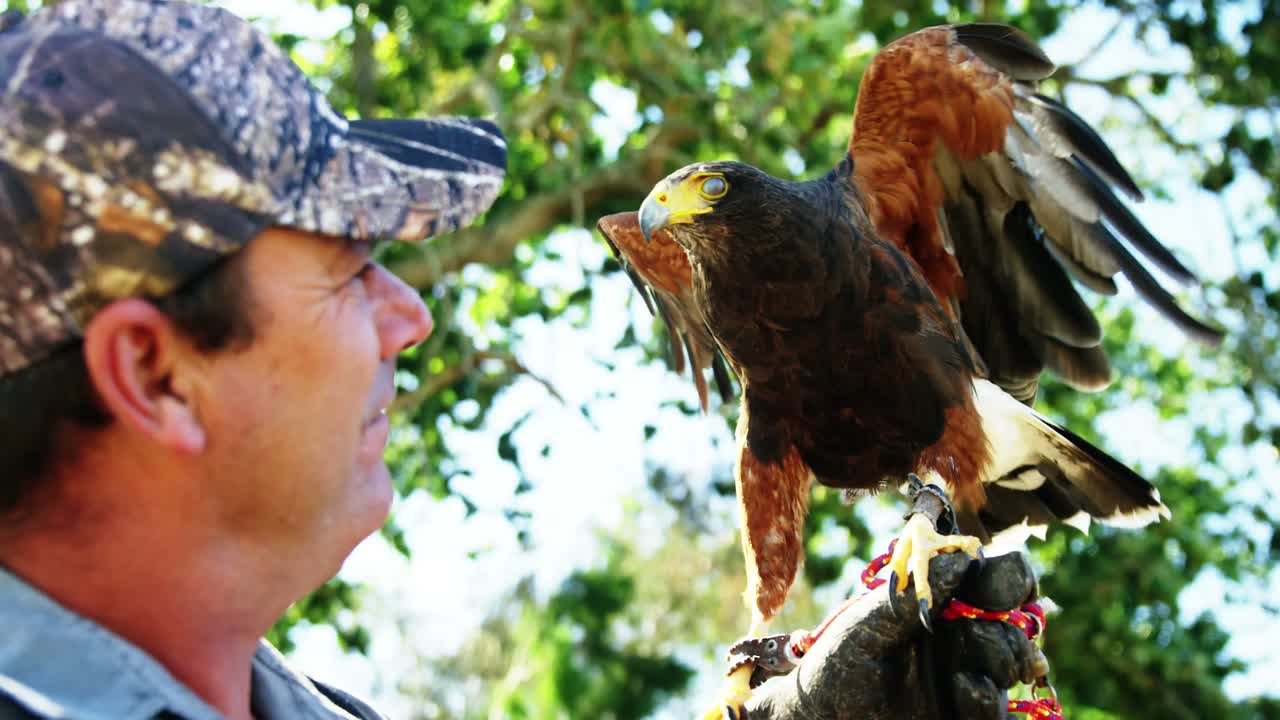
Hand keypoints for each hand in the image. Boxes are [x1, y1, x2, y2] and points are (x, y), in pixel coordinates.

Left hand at [742, 550, 1044, 719]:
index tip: (1000, 588)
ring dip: (1006, 659)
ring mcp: (965, 676)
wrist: (821, 711)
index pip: (991, 581)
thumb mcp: (870, 622)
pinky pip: (997, 712)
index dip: (1010, 578)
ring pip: (1012, 664)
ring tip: (974, 670)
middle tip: (997, 632)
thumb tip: (964, 558)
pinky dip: (992, 700)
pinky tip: (969, 688)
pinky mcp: (962, 714)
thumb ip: (915, 595)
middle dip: (1013, 629)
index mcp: (941, 603)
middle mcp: (959, 637)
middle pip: (1012, 624)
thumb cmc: (838, 659)